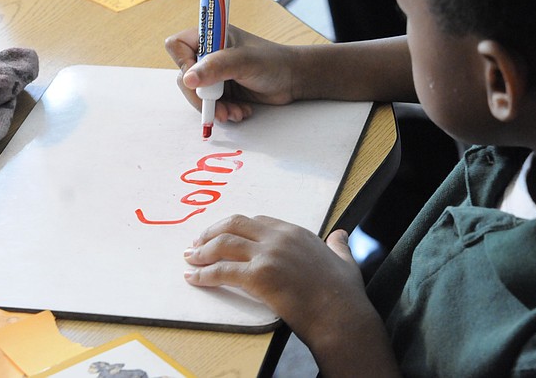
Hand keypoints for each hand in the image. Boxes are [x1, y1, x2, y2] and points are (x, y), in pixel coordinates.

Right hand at [165, 27, 299, 122]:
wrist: (294, 80)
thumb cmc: (273, 62)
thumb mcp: (245, 62)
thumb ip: (216, 67)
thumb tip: (188, 79)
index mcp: (211, 36)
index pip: (178, 45)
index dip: (183, 63)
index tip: (198, 79)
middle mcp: (209, 54)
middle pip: (185, 76)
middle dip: (201, 96)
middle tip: (217, 107)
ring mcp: (214, 73)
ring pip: (197, 95)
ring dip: (214, 108)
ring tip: (235, 113)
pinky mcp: (222, 90)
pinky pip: (211, 105)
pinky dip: (224, 112)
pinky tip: (241, 111)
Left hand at [183, 215, 401, 375]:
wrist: (340, 315)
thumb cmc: (343, 294)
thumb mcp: (344, 261)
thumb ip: (339, 245)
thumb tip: (340, 235)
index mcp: (295, 232)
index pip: (257, 221)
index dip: (236, 227)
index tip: (224, 234)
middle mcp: (279, 238)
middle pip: (235, 224)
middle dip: (212, 232)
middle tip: (197, 243)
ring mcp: (268, 255)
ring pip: (224, 243)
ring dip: (202, 251)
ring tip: (191, 259)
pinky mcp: (259, 276)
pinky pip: (222, 271)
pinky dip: (203, 274)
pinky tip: (194, 278)